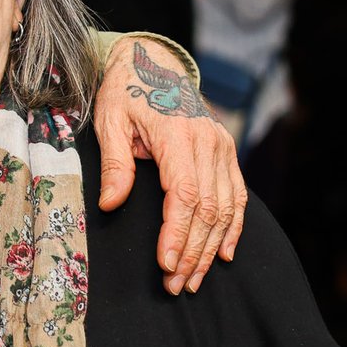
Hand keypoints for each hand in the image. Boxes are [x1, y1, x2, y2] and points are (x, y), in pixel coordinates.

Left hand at [93, 36, 246, 293]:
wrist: (153, 61)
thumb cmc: (125, 91)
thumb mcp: (109, 119)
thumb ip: (115, 163)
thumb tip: (110, 204)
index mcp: (177, 134)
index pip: (184, 195)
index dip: (178, 234)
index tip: (166, 264)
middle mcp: (208, 141)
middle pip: (208, 208)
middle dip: (193, 251)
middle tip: (176, 285)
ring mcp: (222, 146)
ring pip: (226, 208)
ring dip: (211, 248)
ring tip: (193, 279)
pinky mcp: (227, 150)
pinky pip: (237, 195)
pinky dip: (233, 227)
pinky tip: (223, 253)